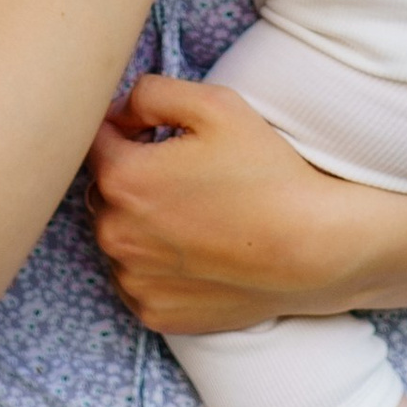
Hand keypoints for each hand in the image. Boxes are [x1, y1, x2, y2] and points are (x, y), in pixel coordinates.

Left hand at [89, 79, 406, 333]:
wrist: (313, 249)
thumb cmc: (266, 172)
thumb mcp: (214, 104)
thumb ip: (150, 93)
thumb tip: (119, 111)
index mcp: (122, 178)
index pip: (93, 141)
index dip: (125, 131)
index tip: (156, 136)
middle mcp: (114, 233)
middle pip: (102, 192)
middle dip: (131, 179)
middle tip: (183, 178)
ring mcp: (133, 279)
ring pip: (117, 238)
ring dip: (139, 225)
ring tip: (193, 217)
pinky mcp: (154, 313)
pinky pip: (136, 280)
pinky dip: (154, 267)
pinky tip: (195, 254)